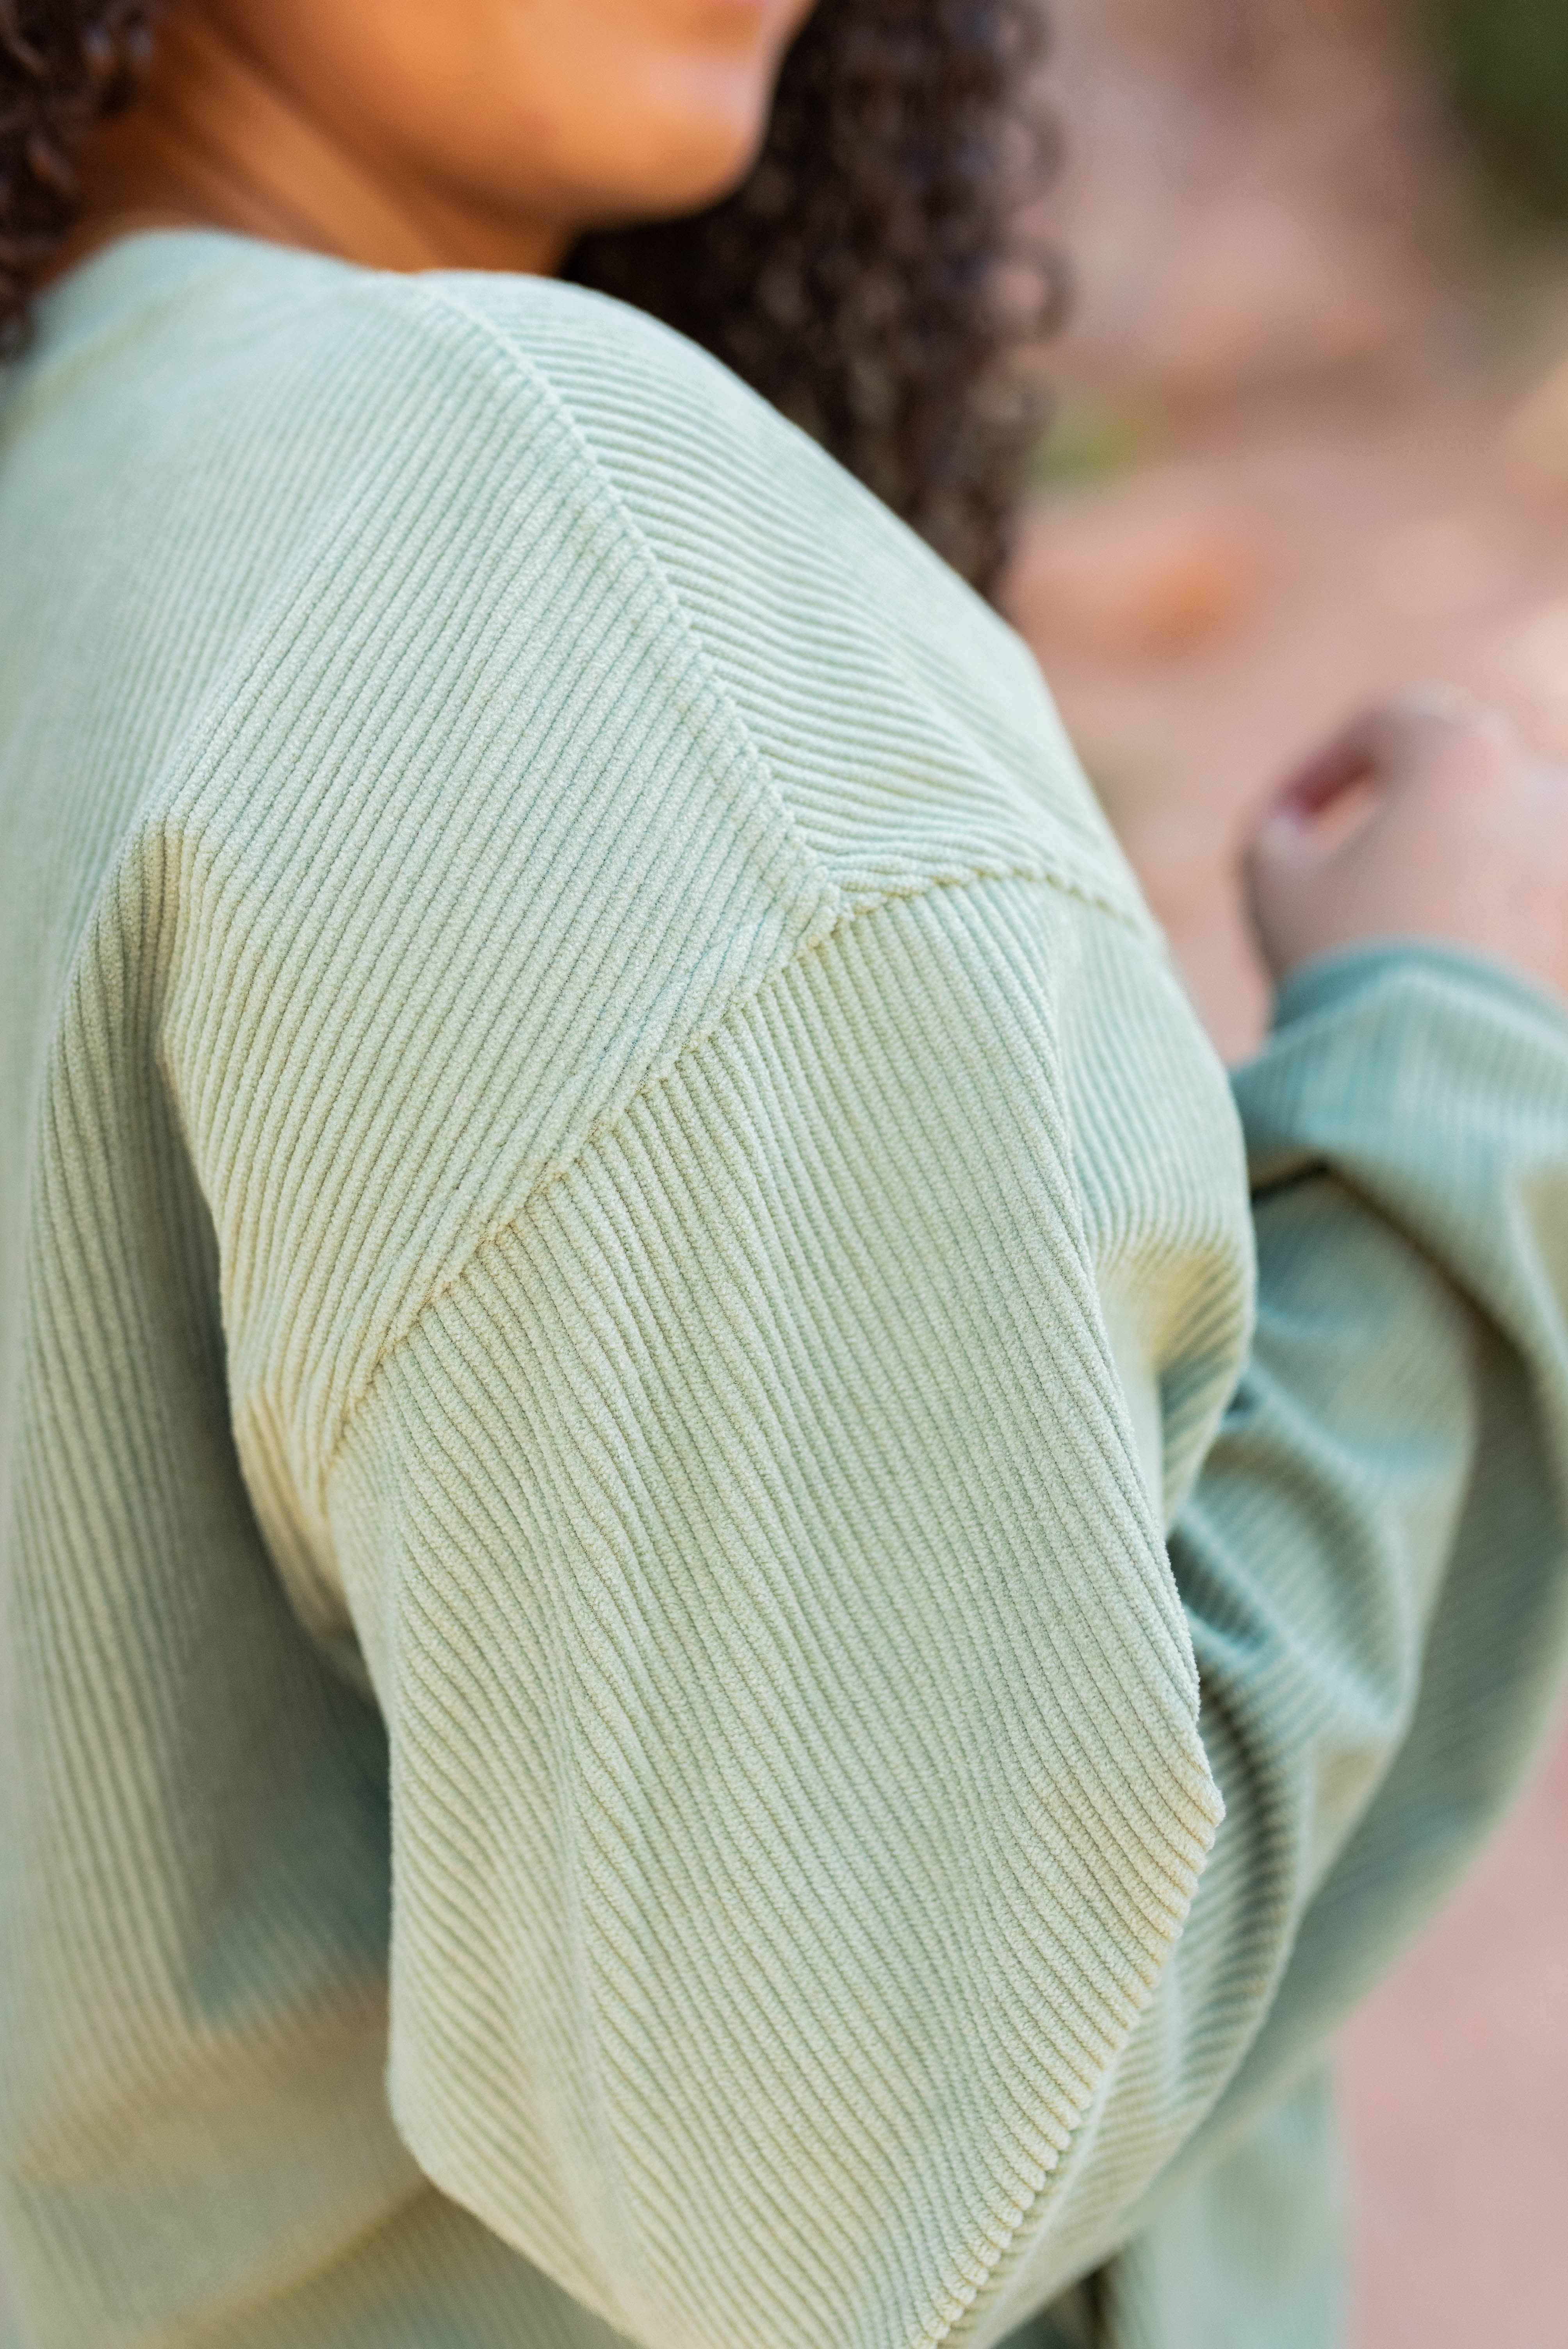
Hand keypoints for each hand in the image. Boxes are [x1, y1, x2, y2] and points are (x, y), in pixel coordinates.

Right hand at [1245, 687, 1567, 999]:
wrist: (1437, 1073)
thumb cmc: (1350, 961)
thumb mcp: (1274, 887)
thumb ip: (1273, 836)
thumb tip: (1286, 831)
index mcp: (1458, 752)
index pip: (1389, 724)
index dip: (1323, 768)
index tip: (1286, 824)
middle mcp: (1539, 786)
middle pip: (1463, 778)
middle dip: (1408, 817)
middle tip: (1356, 879)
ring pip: (1512, 844)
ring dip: (1463, 872)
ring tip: (1412, 939)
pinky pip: (1541, 910)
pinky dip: (1501, 929)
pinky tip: (1453, 978)